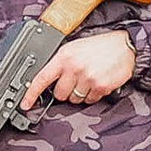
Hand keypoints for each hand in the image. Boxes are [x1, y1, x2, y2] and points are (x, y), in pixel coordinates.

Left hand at [21, 30, 136, 109]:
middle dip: (65, 91)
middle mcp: (74, 67)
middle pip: (59, 94)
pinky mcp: (101, 86)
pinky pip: (90, 100)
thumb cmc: (99, 47)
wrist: (125, 46)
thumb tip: (46, 81)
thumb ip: (60, 63)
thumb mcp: (74, 48)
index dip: (31, 94)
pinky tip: (97, 83)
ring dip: (79, 94)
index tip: (25, 104)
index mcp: (64, 57)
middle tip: (75, 81)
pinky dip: (93, 95)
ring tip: (88, 80)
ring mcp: (88, 78)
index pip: (42, 78)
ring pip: (74, 99)